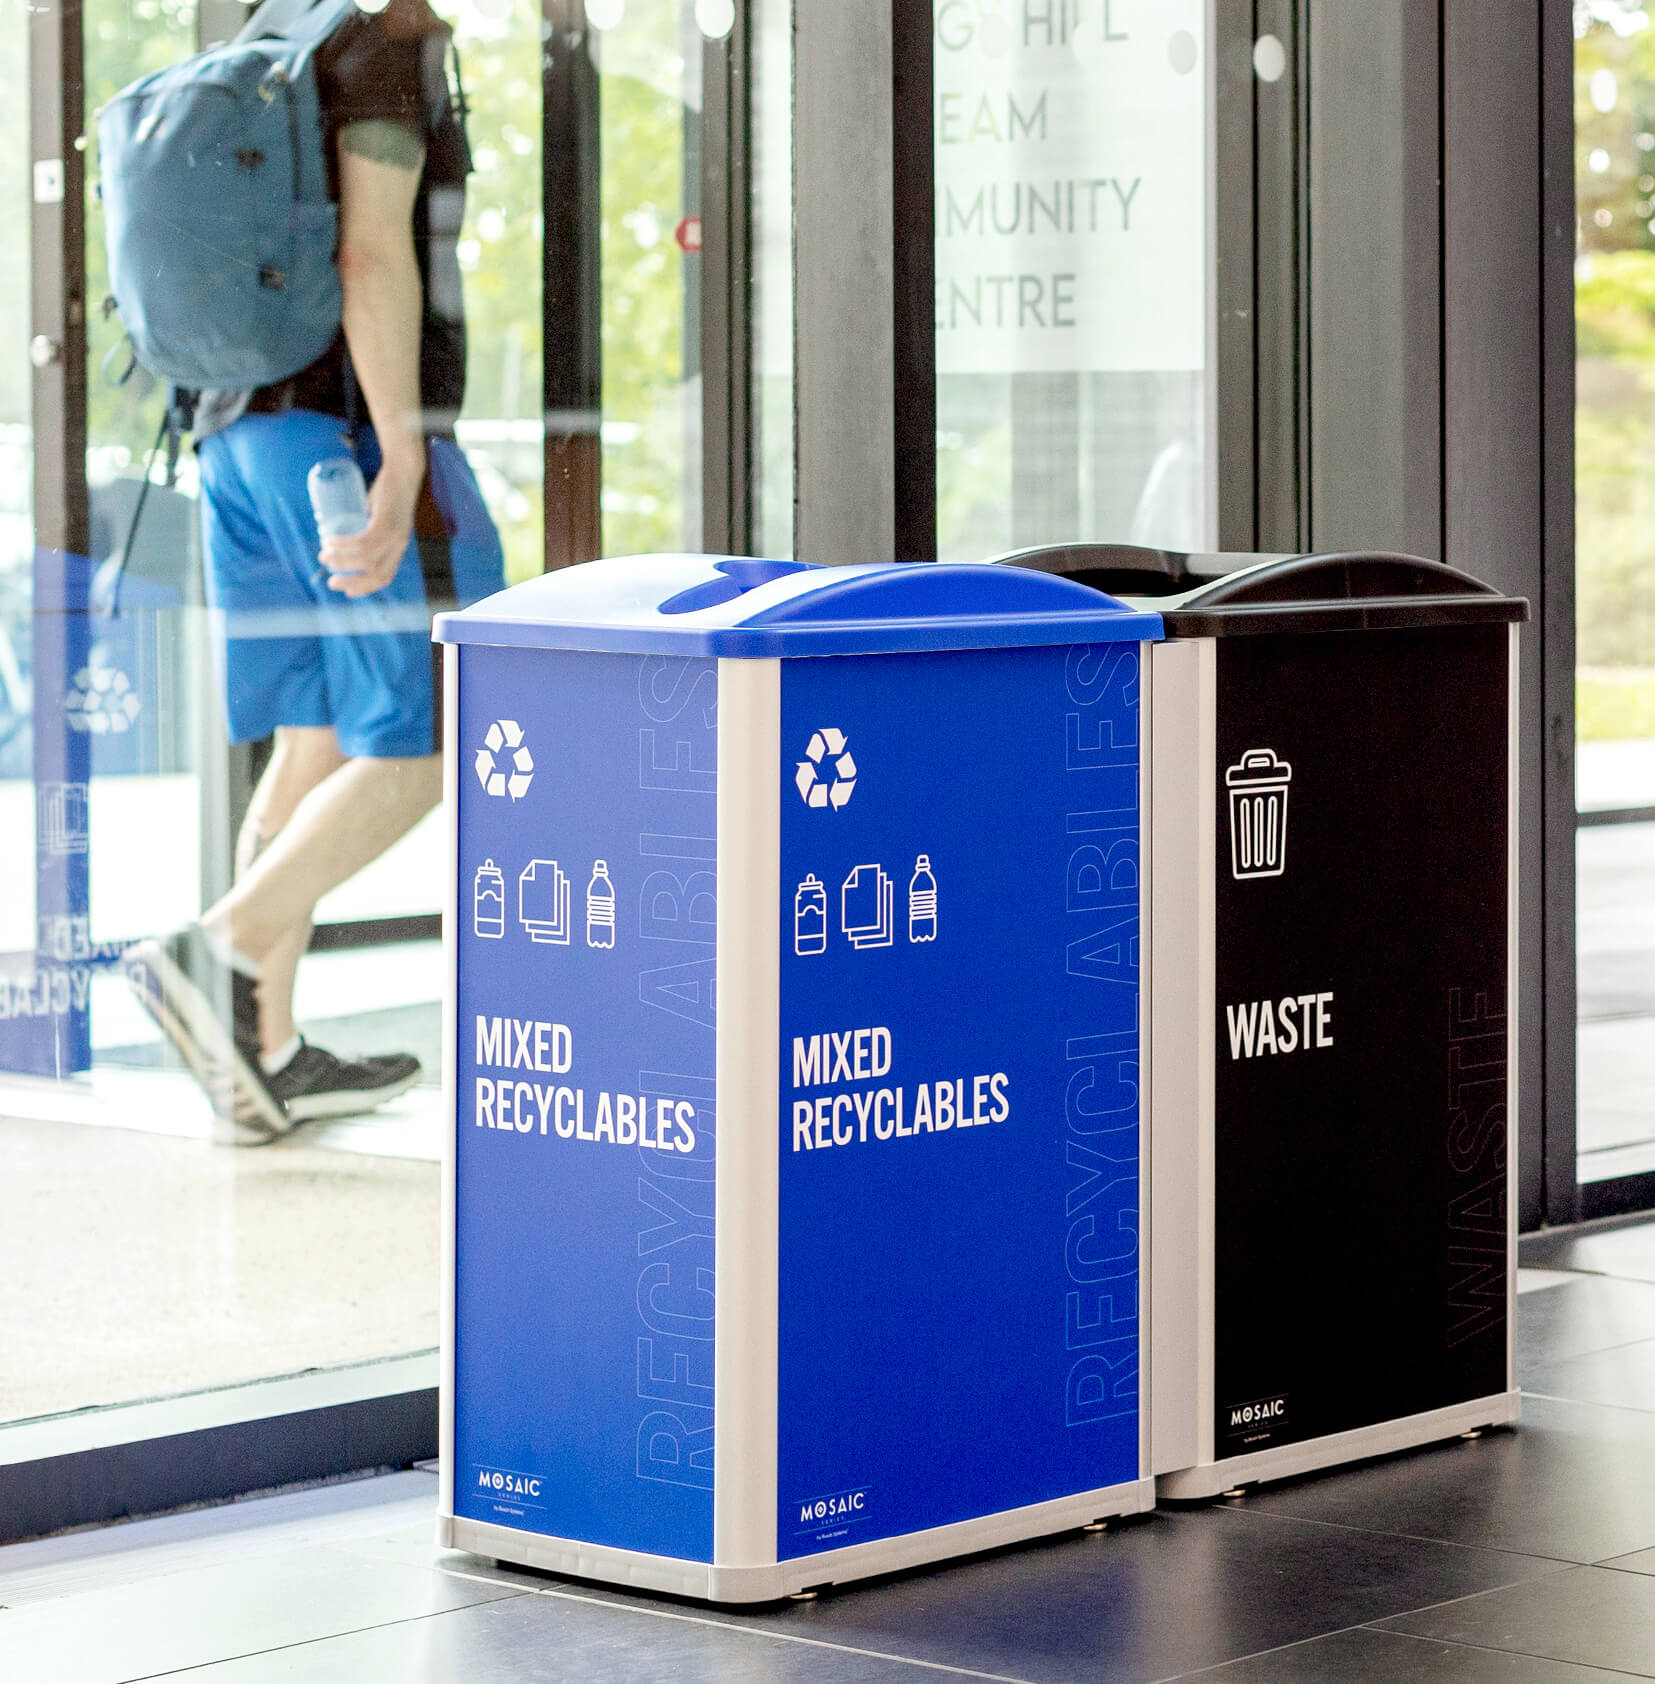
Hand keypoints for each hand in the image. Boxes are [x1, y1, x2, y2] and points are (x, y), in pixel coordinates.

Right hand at [319, 446, 425, 596]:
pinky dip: (344, 544)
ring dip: (342, 561)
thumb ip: (368, 528)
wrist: (402, 471)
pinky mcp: (386, 523)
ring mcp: (394, 535)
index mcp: (398, 548)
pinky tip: (330, 541)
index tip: (347, 591)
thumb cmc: (388, 493)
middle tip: (331, 581)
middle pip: (376, 575)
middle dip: (352, 582)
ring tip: (324, 556)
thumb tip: (345, 537)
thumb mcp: (380, 517)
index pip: (384, 577)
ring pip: (365, 560)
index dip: (366, 587)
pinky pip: (363, 542)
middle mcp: (398, 546)